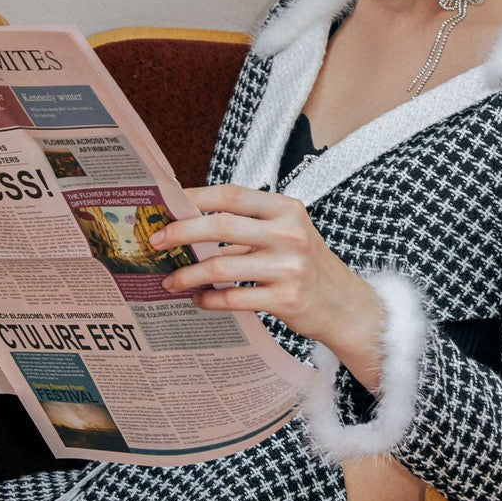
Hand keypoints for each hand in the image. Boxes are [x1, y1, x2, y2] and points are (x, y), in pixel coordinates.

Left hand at [150, 183, 386, 390]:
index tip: (166, 206)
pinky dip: (209, 299)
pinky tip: (199, 299)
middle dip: (181, 233)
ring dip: (188, 274)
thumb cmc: (306, 265)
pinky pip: (233, 298)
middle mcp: (289, 233)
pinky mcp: (286, 299)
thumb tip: (188, 223)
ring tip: (171, 280)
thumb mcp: (287, 233)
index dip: (194, 198)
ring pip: (221, 266)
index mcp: (286, 209)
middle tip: (156, 242)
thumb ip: (247, 226)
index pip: (231, 195)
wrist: (344, 305)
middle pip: (220, 225)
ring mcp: (289, 267)